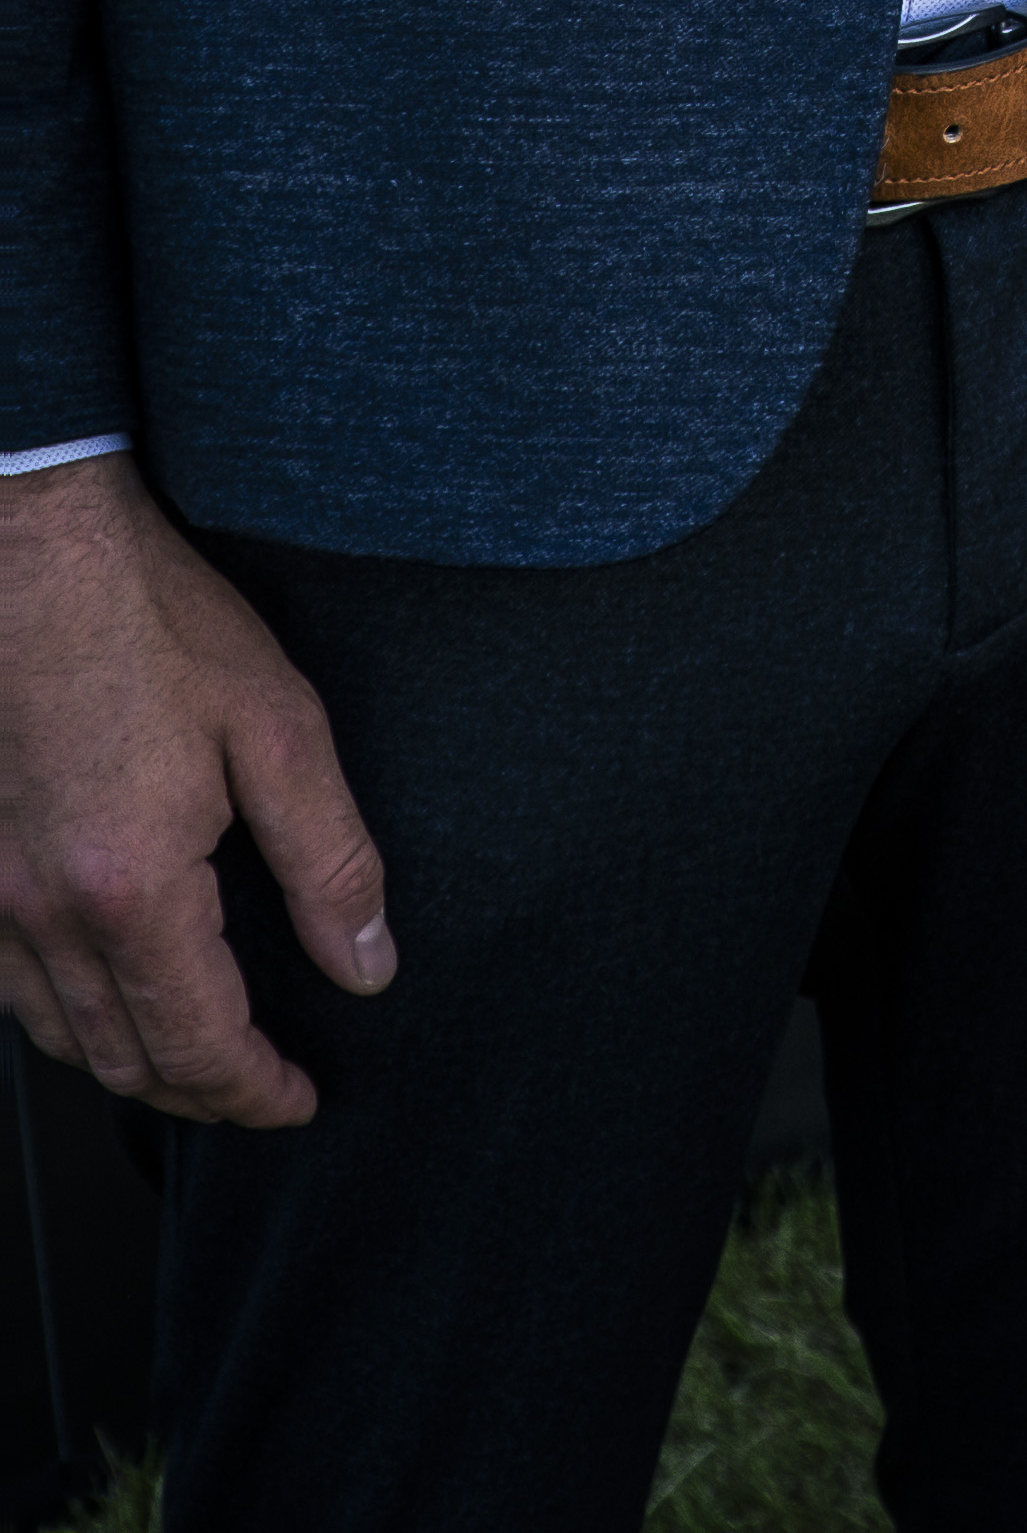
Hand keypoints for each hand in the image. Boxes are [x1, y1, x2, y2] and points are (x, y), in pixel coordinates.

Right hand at [0, 457, 392, 1124]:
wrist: (30, 548)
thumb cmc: (152, 619)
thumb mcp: (277, 726)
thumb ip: (329, 859)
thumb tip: (367, 963)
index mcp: (131, 891)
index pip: (200, 1046)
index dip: (256, 1092)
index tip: (300, 1102)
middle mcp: (43, 915)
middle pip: (123, 1060)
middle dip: (200, 1093)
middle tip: (259, 1090)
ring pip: (57, 1035)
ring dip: (130, 1064)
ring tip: (194, 1058)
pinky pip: (8, 986)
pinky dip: (64, 1016)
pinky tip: (104, 993)